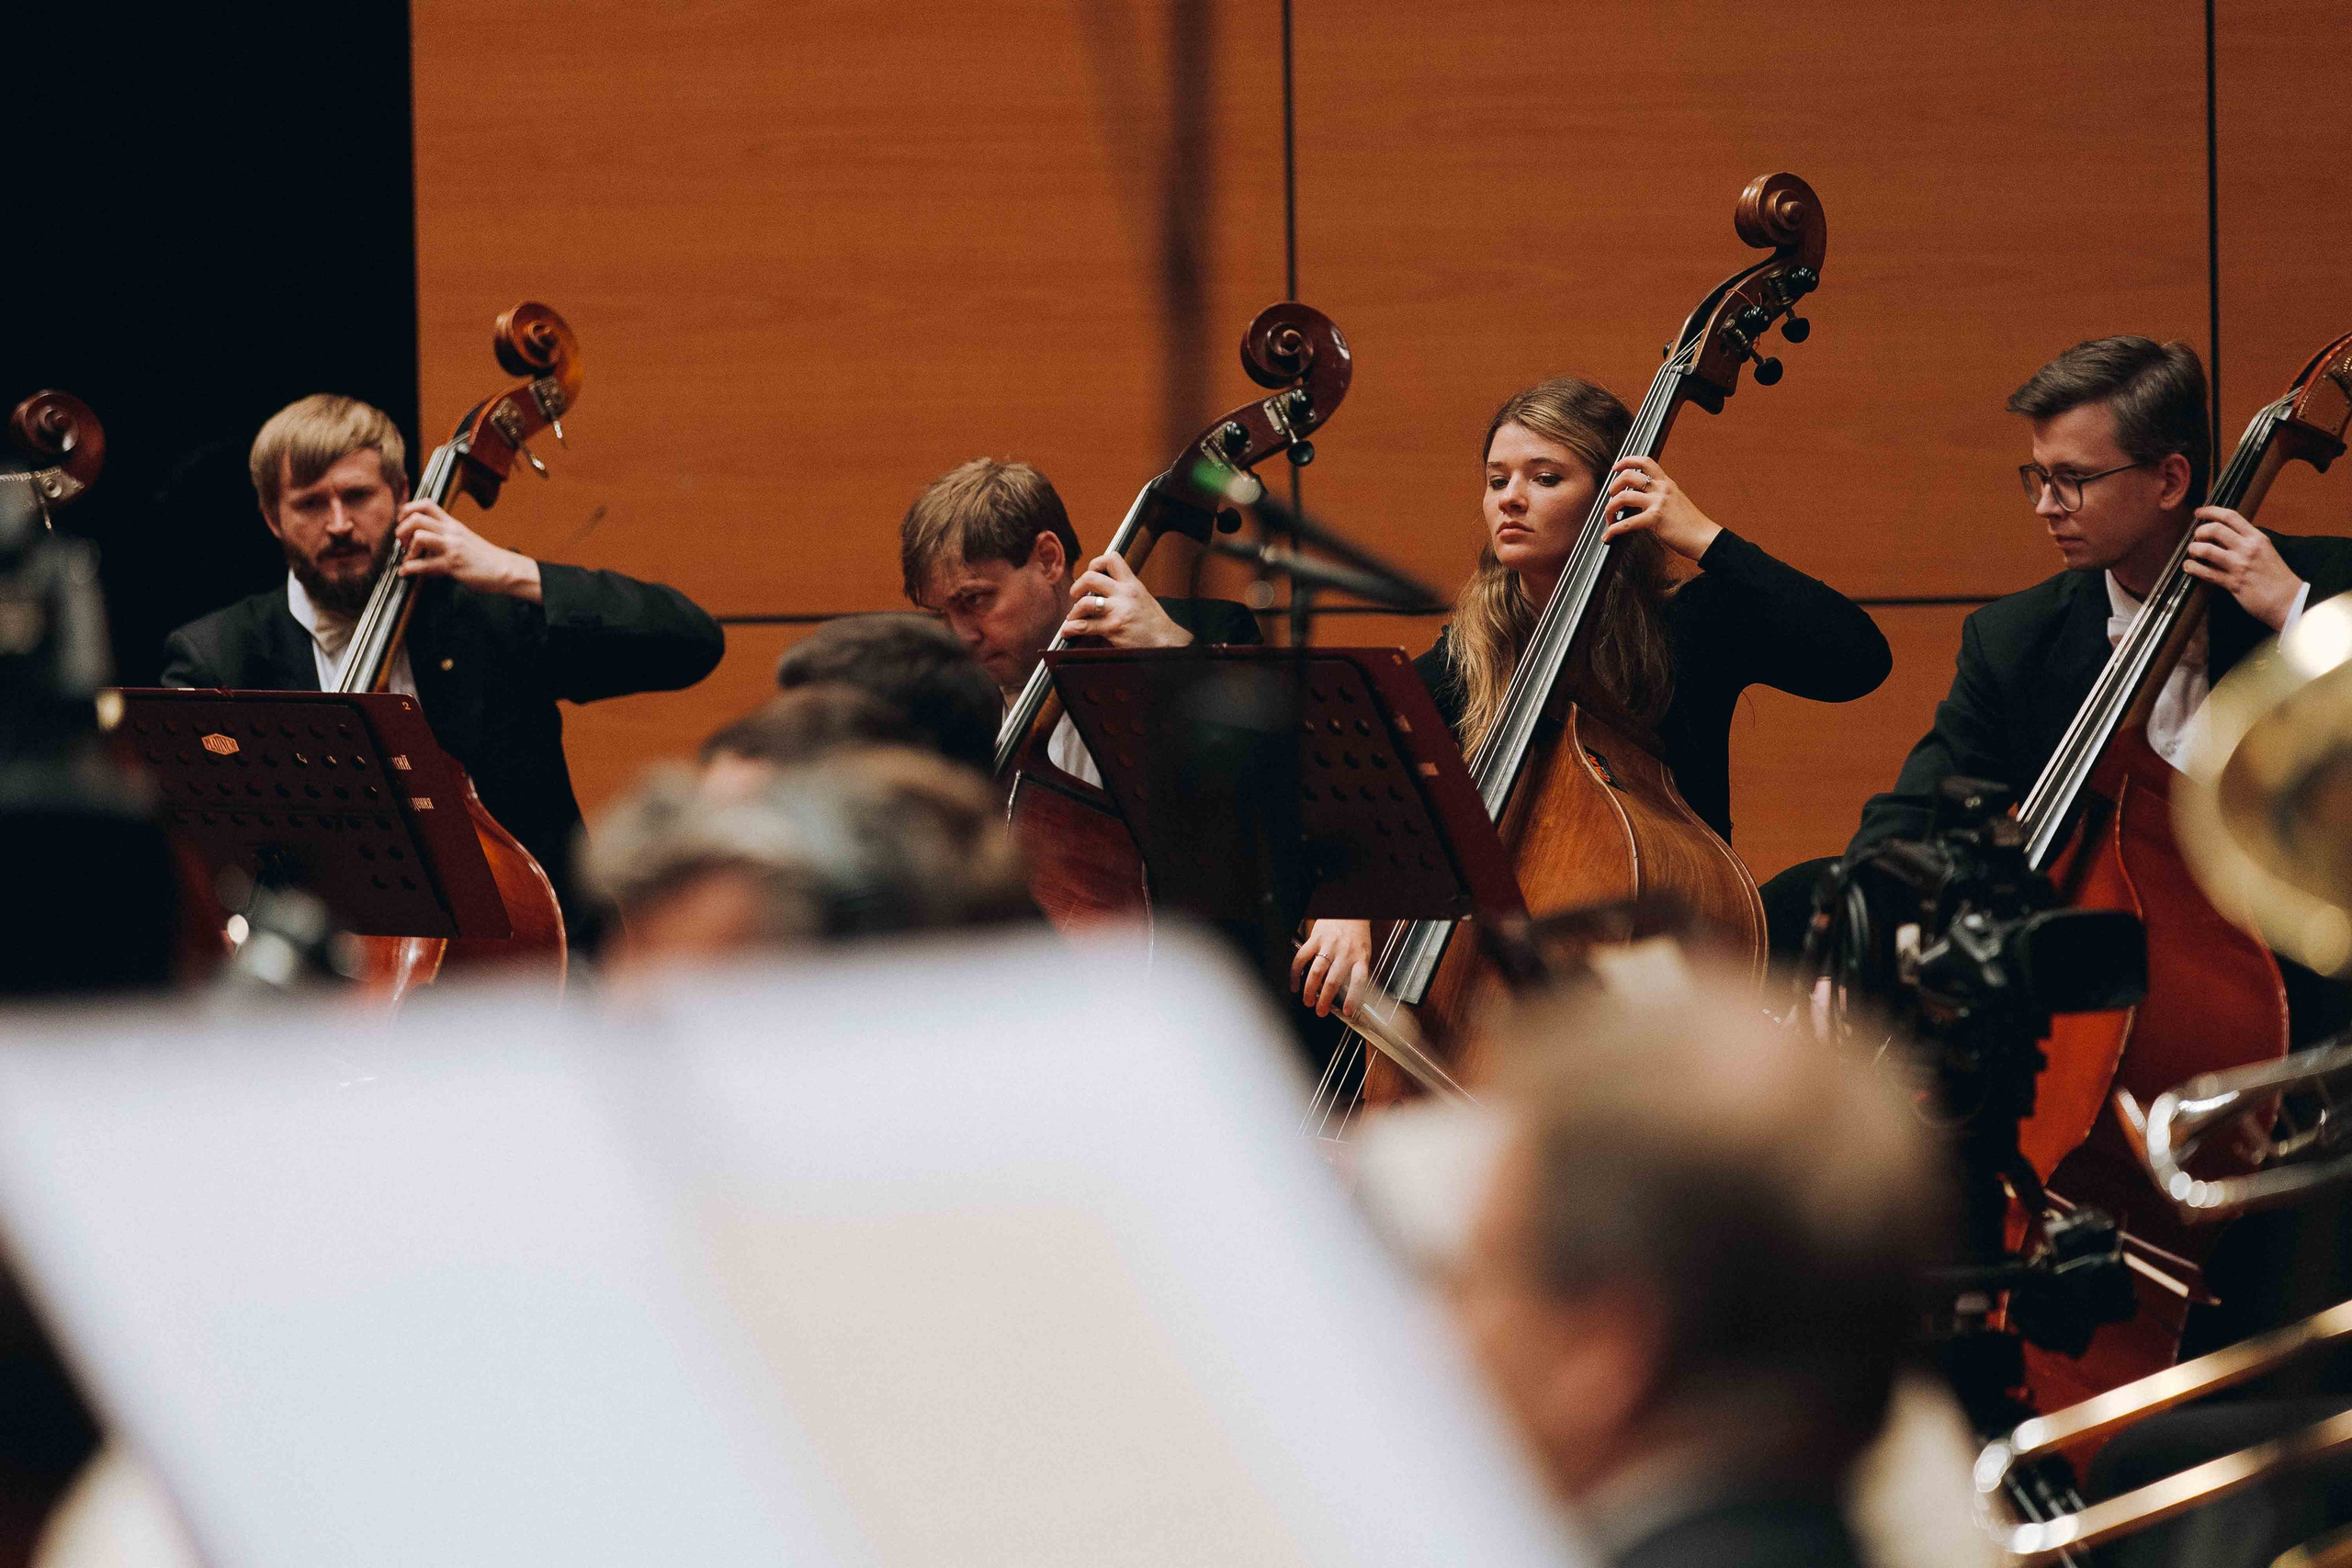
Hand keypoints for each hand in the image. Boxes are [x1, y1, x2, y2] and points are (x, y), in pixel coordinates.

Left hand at [395, 500, 541, 602]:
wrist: (505, 569)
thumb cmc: (484, 557)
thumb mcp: (463, 538)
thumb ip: (445, 535)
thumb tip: (423, 539)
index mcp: (452, 524)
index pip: (425, 504)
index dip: (407, 511)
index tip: (403, 523)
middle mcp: (451, 531)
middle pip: (416, 517)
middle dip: (401, 530)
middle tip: (404, 543)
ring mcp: (452, 547)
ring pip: (419, 536)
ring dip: (407, 549)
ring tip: (410, 558)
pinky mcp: (453, 564)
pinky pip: (424, 565)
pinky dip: (410, 569)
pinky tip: (407, 572)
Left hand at [1061, 551, 1191, 646]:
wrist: (1166, 642)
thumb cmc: (1153, 623)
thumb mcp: (1141, 597)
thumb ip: (1122, 590)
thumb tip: (1099, 589)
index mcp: (1132, 583)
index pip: (1111, 558)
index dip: (1095, 564)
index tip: (1091, 574)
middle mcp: (1125, 594)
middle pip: (1090, 577)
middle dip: (1077, 587)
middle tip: (1076, 596)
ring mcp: (1118, 611)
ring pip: (1085, 602)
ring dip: (1074, 611)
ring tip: (1074, 617)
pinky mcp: (1113, 629)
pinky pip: (1085, 626)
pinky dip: (1071, 628)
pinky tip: (1069, 631)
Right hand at [1291, 918, 1369, 1017]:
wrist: (1350, 909)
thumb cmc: (1357, 932)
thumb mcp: (1363, 951)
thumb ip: (1356, 970)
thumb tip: (1347, 994)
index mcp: (1360, 957)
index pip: (1358, 981)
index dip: (1353, 998)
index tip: (1348, 1011)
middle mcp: (1345, 952)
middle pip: (1333, 981)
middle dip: (1325, 1000)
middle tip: (1320, 1011)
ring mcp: (1329, 946)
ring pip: (1316, 972)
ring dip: (1309, 990)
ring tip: (1307, 1001)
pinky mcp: (1315, 939)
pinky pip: (1302, 957)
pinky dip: (1296, 972)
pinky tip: (1295, 983)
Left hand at [1599, 456, 1720, 561]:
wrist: (1704, 538)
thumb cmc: (1691, 524)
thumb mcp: (1676, 501)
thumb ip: (1660, 496)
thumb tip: (1640, 500)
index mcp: (1667, 483)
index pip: (1645, 461)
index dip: (1626, 461)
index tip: (1615, 468)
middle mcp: (1662, 489)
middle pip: (1628, 476)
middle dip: (1613, 487)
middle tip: (1611, 498)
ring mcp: (1658, 502)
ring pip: (1623, 497)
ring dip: (1609, 509)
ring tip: (1609, 519)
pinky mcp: (1655, 519)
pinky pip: (1626, 523)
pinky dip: (1613, 530)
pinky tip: (1608, 536)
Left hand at [2184, 507, 2302, 630]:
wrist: (2289, 599)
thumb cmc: (2276, 576)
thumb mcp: (2265, 550)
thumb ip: (2246, 541)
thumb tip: (2223, 535)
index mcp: (2257, 538)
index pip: (2230, 516)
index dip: (2211, 511)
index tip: (2199, 512)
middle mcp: (2248, 548)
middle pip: (2215, 529)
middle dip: (2200, 531)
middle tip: (2197, 537)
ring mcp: (2240, 565)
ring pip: (2206, 550)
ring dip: (2194, 549)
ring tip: (2193, 552)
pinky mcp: (2233, 583)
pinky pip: (2206, 572)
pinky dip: (2192, 568)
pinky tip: (2189, 567)